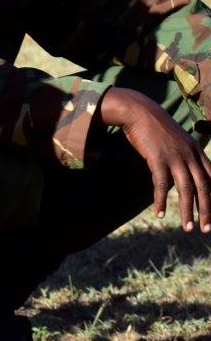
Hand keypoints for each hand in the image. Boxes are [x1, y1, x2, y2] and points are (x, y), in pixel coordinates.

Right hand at [101, 87, 210, 231]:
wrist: (137, 110)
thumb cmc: (155, 126)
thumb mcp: (177, 139)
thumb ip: (185, 156)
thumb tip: (185, 175)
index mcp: (197, 151)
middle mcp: (190, 155)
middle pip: (204, 187)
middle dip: (207, 211)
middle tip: (206, 230)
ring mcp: (174, 156)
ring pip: (186, 189)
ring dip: (187, 211)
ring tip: (188, 228)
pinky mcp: (157, 158)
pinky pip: (160, 184)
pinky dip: (161, 200)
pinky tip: (159, 213)